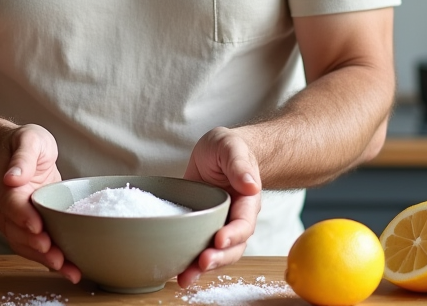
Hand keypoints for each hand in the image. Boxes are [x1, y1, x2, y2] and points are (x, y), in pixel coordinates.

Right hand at [0, 124, 81, 283]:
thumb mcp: (29, 140)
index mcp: (6, 186)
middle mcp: (8, 208)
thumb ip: (23, 157)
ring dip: (45, 260)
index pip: (11, 205)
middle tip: (56, 256)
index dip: (23, 218)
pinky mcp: (31, 227)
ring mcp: (18, 220)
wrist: (19, 153)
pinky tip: (70, 270)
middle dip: (36, 247)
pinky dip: (50, 261)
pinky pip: (36, 247)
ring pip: (25, 245)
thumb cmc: (26, 144)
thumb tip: (12, 177)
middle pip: (17, 232)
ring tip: (68, 270)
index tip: (38, 227)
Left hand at [180, 127, 262, 287]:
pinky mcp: (202, 228)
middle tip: (202, 263)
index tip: (219, 240)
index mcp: (247, 201)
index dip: (233, 235)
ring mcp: (219, 225)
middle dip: (218, 258)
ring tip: (186, 278)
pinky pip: (199, 248)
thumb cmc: (228, 148)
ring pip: (217, 254)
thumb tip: (251, 185)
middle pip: (233, 247)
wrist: (217, 152)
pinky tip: (175, 272)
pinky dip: (190, 262)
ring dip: (203, 268)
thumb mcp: (231, 148)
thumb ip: (239, 165)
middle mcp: (235, 218)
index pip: (244, 223)